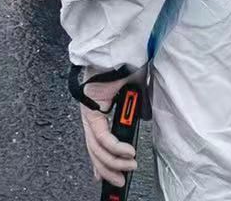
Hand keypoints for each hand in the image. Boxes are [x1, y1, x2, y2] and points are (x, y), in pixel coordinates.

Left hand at [77, 74, 139, 188]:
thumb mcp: (136, 93)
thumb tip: (143, 119)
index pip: (97, 143)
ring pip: (97, 148)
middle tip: (121, 180)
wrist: (121, 49)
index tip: (111, 175)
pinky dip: (116, 148)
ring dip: (115, 162)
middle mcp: (90, 114)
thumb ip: (138, 109)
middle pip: (95, 150)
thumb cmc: (126, 64)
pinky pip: (102, 136)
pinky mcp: (91, 110)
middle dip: (109, 169)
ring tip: (129, 166)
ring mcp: (88, 112)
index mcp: (98, 110)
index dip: (102, 162)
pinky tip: (128, 152)